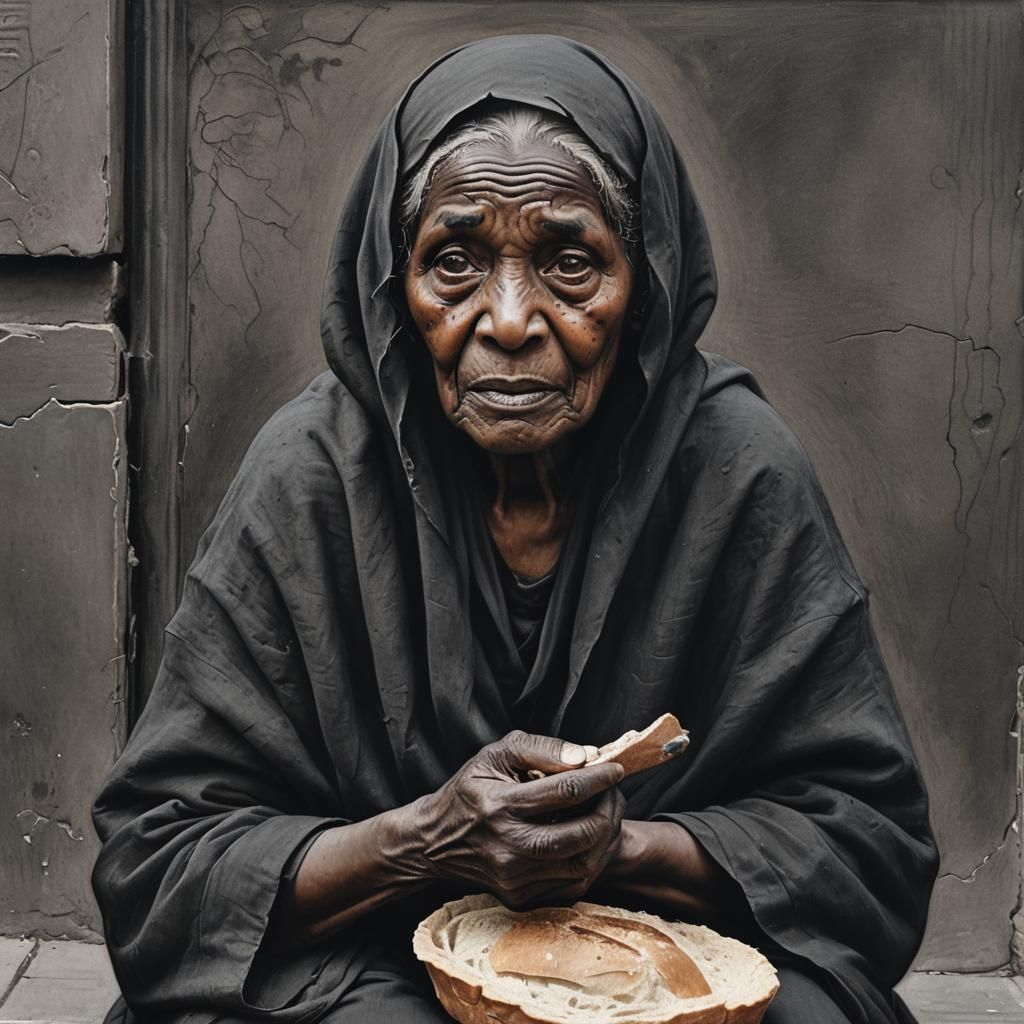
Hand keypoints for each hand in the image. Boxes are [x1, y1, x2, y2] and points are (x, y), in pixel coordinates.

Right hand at [414, 730, 625, 907]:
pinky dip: (590, 861)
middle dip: (609, 811)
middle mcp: (507, 845)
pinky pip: (571, 885)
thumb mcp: (496, 754)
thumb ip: (541, 748)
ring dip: (605, 839)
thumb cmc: (471, 789)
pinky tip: (589, 840)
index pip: (565, 791)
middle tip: (615, 793)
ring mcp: (513, 877)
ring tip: (606, 815)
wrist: (435, 841)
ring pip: (581, 865)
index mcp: (500, 804)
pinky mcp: (519, 897)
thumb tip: (584, 755)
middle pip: (580, 835)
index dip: (599, 778)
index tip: (615, 769)